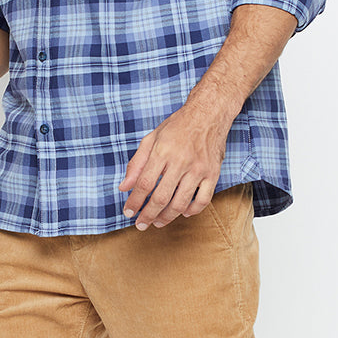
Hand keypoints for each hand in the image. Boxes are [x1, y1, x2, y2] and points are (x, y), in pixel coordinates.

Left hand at [119, 104, 228, 228]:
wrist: (209, 113)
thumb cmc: (178, 125)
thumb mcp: (151, 138)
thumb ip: (136, 163)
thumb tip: (124, 187)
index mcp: (162, 151)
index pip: (144, 183)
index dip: (134, 201)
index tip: (128, 212)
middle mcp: (181, 162)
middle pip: (161, 197)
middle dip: (148, 215)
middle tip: (140, 224)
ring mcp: (198, 169)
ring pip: (181, 203)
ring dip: (167, 217)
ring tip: (157, 222)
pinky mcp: (213, 173)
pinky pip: (203, 200)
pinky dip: (192, 211)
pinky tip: (182, 212)